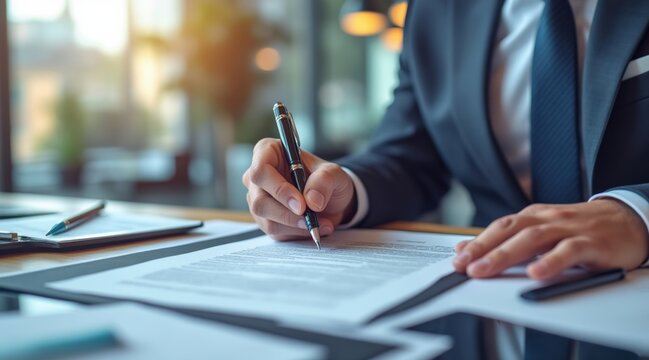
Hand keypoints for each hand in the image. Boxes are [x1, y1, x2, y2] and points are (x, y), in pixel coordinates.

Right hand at [242, 138, 356, 239]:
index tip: (301, 203)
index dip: (278, 189)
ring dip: (294, 225)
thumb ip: (324, 181)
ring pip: (266, 218)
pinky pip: (274, 230)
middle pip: (259, 199)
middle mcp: (258, 176)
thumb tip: (312, 200)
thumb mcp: (334, 174)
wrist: (331, 200)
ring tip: (320, 223)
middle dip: (286, 212)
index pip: (260, 171)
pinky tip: (314, 227)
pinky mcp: (265, 219)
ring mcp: (258, 198)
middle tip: (310, 217)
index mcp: (268, 153)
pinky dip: (296, 232)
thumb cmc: (326, 179)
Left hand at [453, 199, 648, 279]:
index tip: (457, 259)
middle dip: (483, 249)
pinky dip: (551, 262)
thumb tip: (469, 248)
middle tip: (464, 267)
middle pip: (509, 231)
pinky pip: (568, 251)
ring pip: (532, 239)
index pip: (499, 228)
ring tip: (486, 271)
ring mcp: (568, 229)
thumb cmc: (580, 228)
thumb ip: (509, 240)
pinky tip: (536, 273)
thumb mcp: (543, 231)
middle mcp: (547, 219)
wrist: (626, 219)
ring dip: (505, 255)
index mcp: (533, 217)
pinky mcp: (591, 242)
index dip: (477, 242)